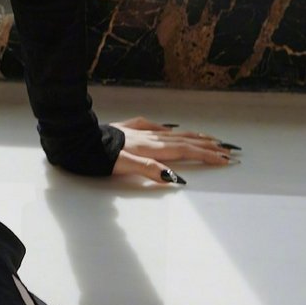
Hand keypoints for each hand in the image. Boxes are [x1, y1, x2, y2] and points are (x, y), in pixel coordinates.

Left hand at [109, 116, 240, 186]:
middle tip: (227, 149)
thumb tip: (175, 177)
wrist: (78, 139)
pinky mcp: (128, 128)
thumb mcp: (123, 166)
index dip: (207, 155)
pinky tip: (170, 128)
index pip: (185, 152)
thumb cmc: (99, 156)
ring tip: (209, 138)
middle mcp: (149, 138)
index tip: (226, 158)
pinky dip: (167, 129)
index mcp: (151, 148)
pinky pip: (154, 126)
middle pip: (184, 141)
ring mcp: (139, 131)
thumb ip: (149, 170)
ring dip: (193, 137)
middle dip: (208, 146)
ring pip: (172, 133)